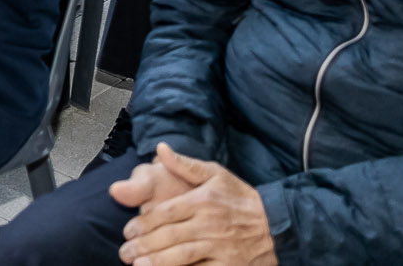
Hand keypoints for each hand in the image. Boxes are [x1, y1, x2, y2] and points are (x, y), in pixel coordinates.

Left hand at [115, 143, 275, 265]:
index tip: (128, 230)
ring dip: (157, 262)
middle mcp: (209, 224)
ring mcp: (220, 247)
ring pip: (183, 255)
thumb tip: (159, 149)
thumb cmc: (242, 199)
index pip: (165, 213)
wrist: (277, 225)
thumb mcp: (216, 174)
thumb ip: (185, 165)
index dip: (143, 223)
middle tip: (125, 252)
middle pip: (169, 236)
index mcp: (203, 201)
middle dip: (143, 245)